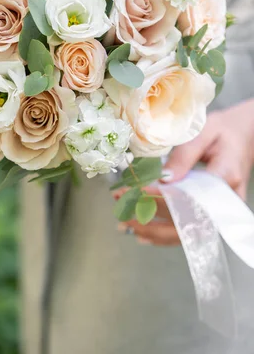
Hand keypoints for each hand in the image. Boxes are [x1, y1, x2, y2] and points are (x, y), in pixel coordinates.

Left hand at [114, 98, 253, 245]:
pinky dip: (163, 235)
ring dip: (153, 230)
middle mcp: (224, 201)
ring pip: (185, 232)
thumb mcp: (203, 133)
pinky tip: (142, 234)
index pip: (190, 195)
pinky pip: (188, 231)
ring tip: (125, 222)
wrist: (243, 138)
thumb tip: (163, 179)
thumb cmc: (223, 132)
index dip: (162, 198)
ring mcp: (220, 212)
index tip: (138, 191)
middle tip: (123, 208)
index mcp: (225, 176)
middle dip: (151, 217)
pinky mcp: (212, 216)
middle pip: (186, 220)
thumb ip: (184, 155)